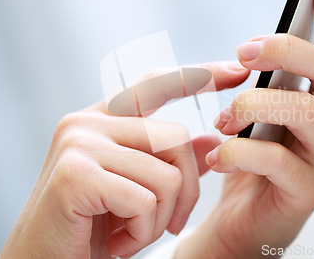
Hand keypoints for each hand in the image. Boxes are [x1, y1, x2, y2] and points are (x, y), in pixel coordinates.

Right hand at [0, 62, 249, 258]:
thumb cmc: (92, 229)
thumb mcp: (140, 191)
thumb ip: (171, 162)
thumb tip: (213, 139)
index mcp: (102, 120)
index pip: (156, 84)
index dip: (198, 75)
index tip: (237, 71)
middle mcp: (87, 121)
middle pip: (177, 137)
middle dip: (187, 190)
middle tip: (169, 225)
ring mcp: (79, 143)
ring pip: (166, 173)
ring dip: (159, 218)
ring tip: (131, 235)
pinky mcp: (76, 173)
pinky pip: (145, 199)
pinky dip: (142, 231)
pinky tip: (117, 244)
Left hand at [176, 0, 313, 258]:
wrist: (241, 219)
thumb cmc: (250, 158)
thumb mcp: (257, 111)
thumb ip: (266, 80)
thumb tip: (256, 47)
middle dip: (286, 50)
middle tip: (243, 51)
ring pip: (305, 109)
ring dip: (251, 105)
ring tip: (221, 120)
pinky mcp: (307, 191)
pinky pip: (275, 160)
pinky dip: (237, 152)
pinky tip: (216, 157)